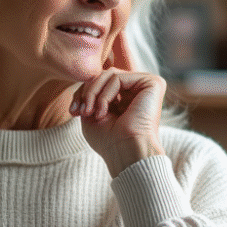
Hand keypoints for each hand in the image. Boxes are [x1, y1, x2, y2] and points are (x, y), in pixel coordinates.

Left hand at [71, 35, 165, 176]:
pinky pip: (118, 77)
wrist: (126, 152)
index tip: (74, 112)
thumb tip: (86, 77)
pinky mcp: (153, 83)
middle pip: (104, 75)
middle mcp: (138, 89)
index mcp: (127, 96)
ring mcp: (146, 85)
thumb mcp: (91, 113)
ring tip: (90, 113)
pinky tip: (103, 112)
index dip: (83, 93)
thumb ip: (90, 93)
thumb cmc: (109, 141)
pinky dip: (104, 94)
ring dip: (93, 93)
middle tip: (80, 112)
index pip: (101, 82)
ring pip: (109, 74)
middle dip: (86, 92)